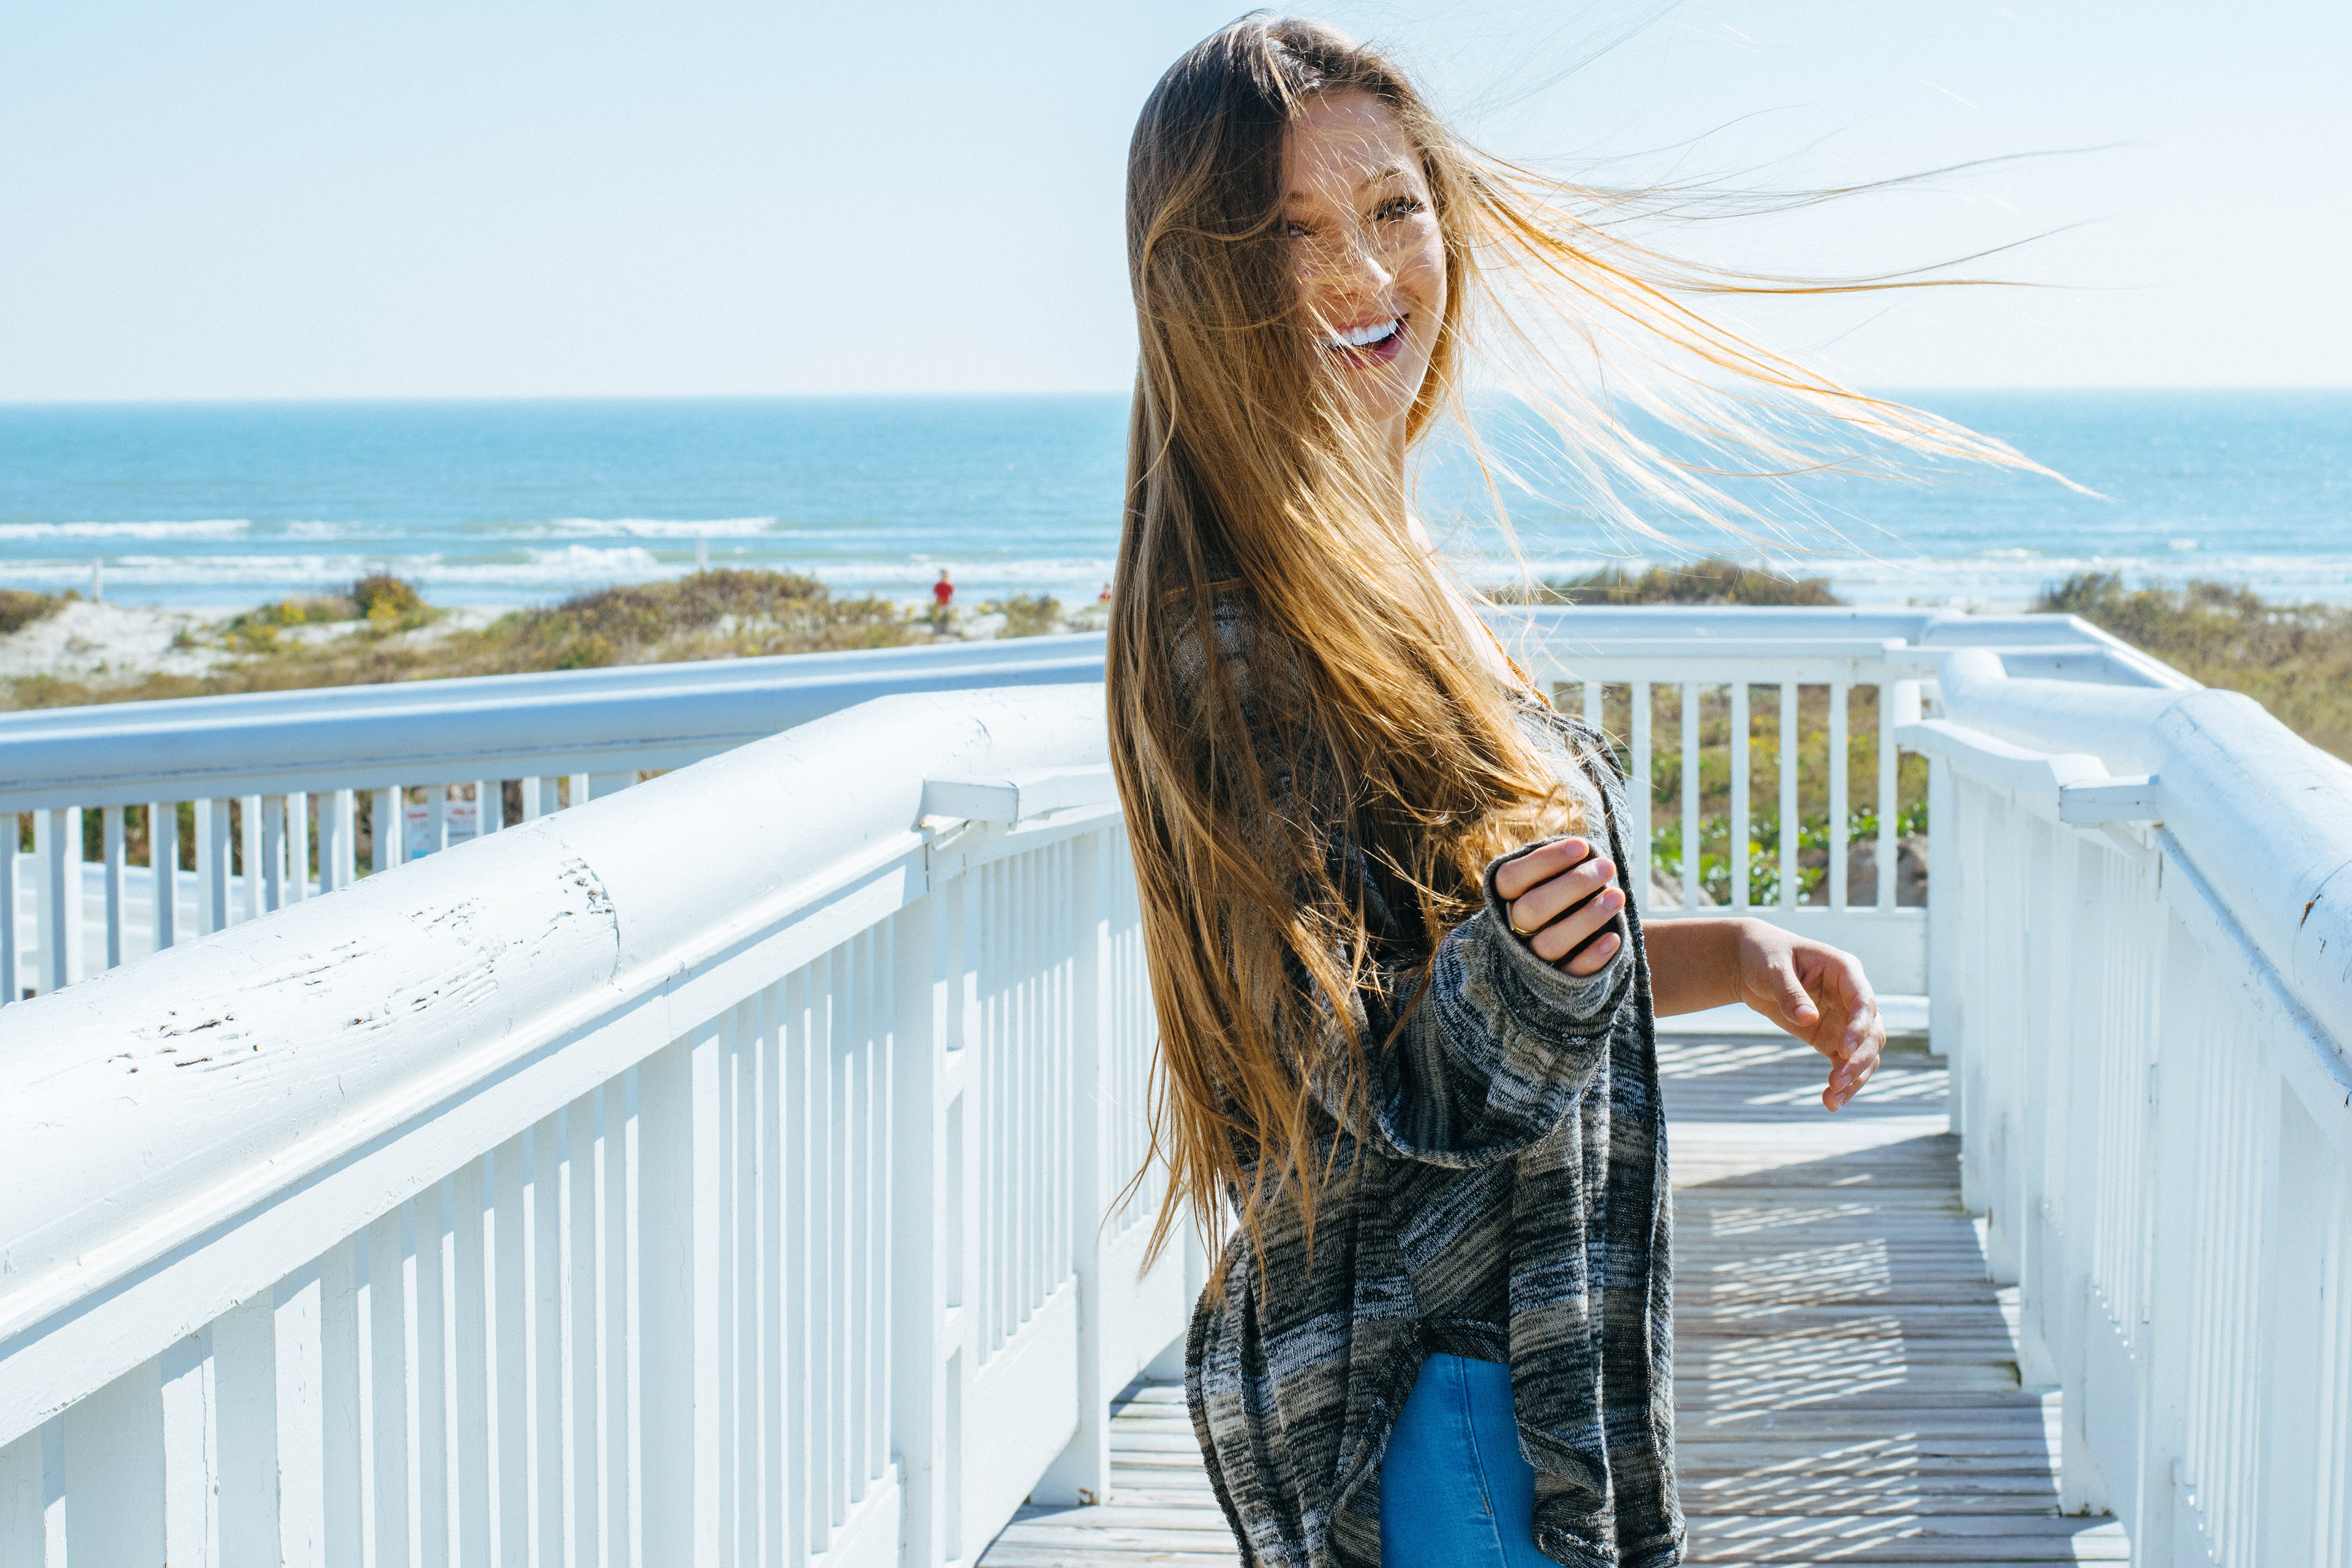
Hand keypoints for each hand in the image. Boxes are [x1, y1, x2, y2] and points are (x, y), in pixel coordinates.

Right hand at [1492, 838, 1624, 978]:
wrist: (1568, 950)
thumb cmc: (1562, 902)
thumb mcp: (1551, 882)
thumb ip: (1559, 869)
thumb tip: (1585, 851)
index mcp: (1504, 900)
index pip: (1511, 877)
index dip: (1545, 861)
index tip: (1582, 846)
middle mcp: (1512, 930)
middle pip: (1531, 909)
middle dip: (1574, 885)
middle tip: (1608, 867)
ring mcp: (1531, 960)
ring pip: (1550, 943)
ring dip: (1587, 918)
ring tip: (1618, 896)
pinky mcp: (1555, 984)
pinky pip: (1571, 974)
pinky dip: (1593, 957)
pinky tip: (1614, 939)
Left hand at [1733, 924, 1883, 1111]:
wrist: (1750, 965)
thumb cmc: (1764, 956)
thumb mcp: (1772, 969)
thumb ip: (1789, 992)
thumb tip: (1808, 1019)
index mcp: (1844, 970)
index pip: (1863, 1000)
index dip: (1859, 1026)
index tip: (1844, 1050)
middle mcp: (1852, 995)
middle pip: (1872, 1031)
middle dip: (1858, 1059)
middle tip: (1836, 1081)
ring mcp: (1845, 1018)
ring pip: (1865, 1052)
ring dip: (1855, 1077)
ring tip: (1832, 1100)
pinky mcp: (1833, 1037)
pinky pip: (1846, 1062)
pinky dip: (1842, 1082)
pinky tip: (1830, 1102)